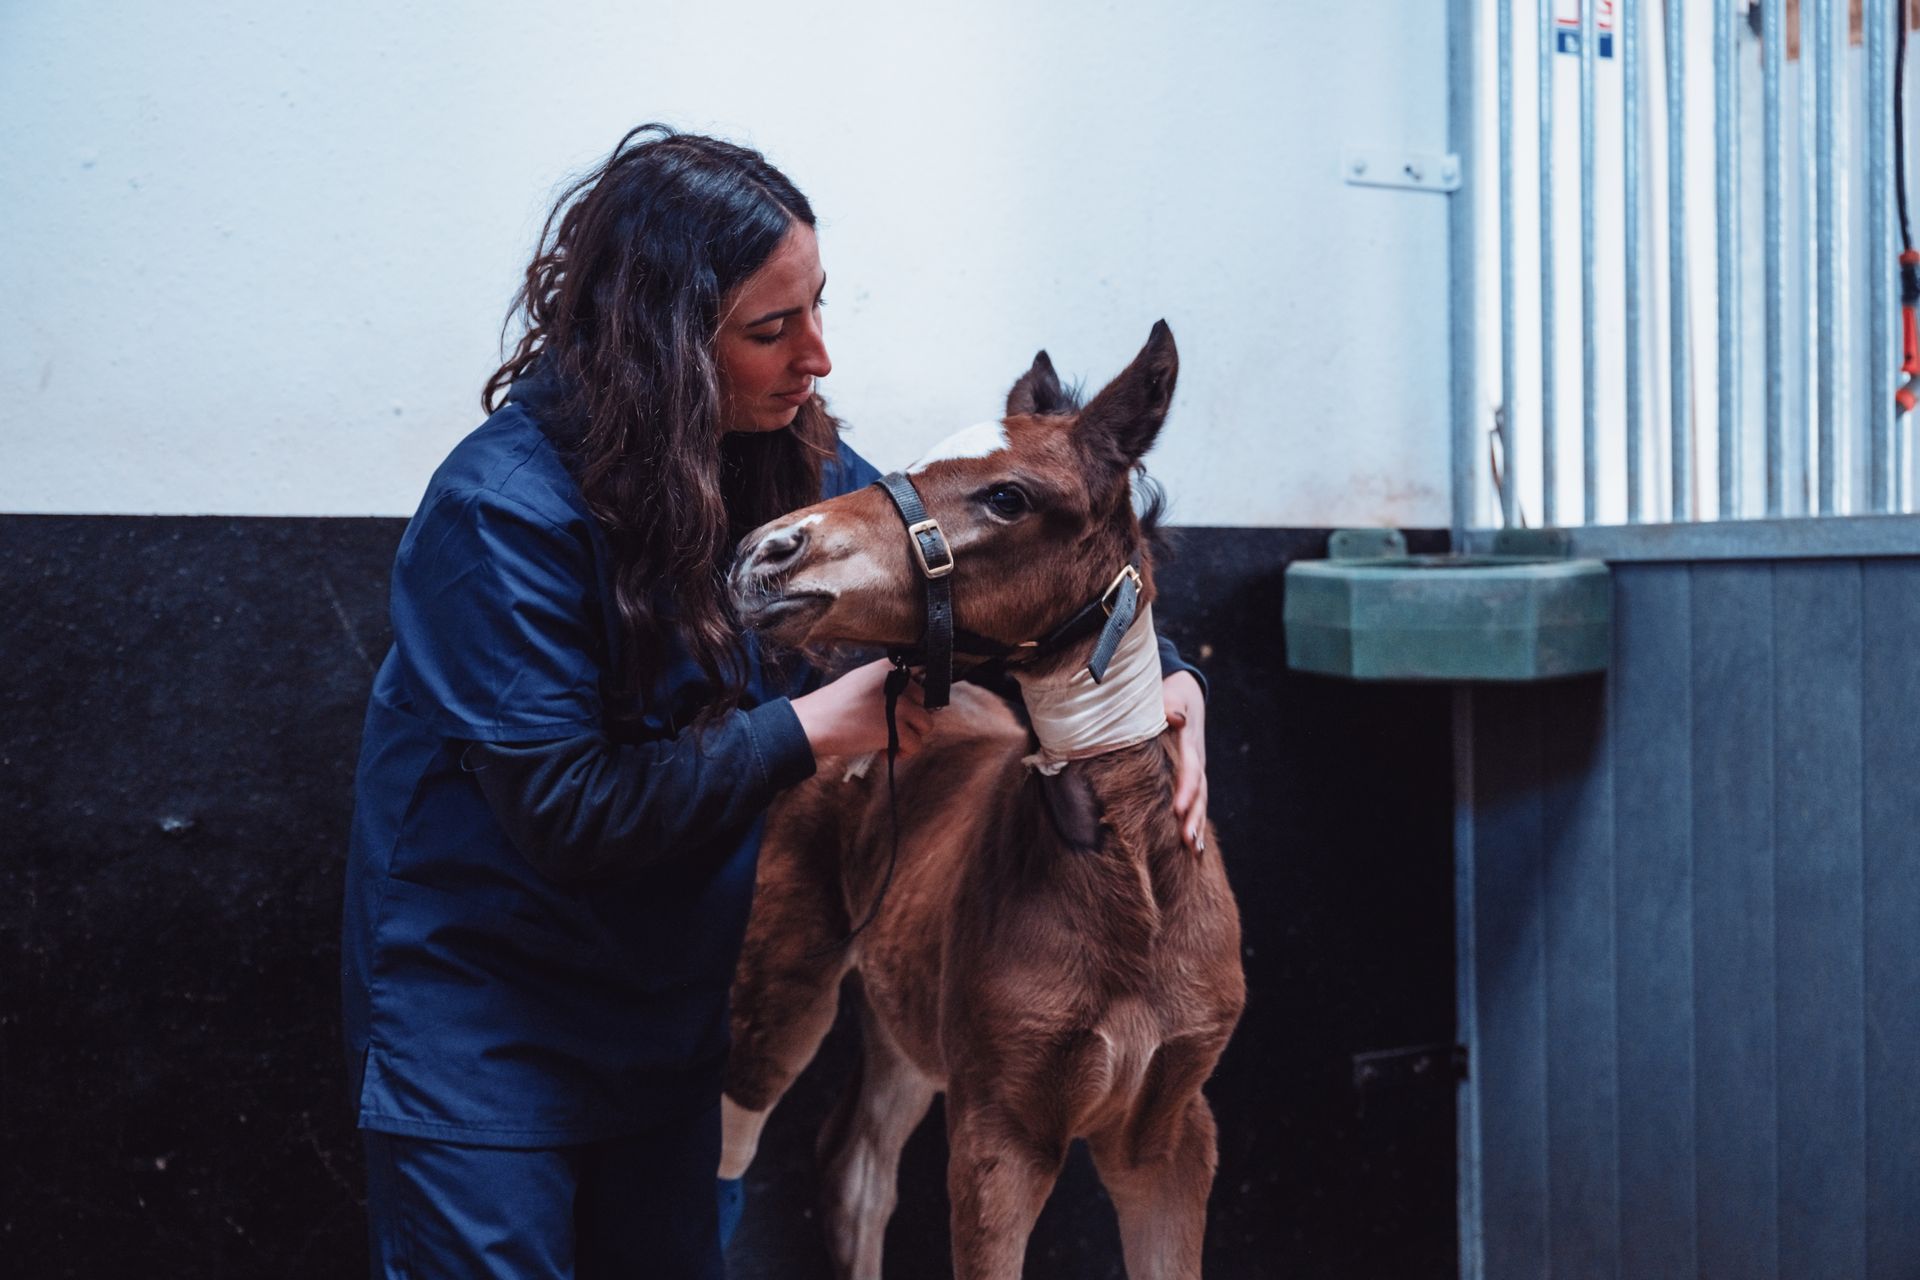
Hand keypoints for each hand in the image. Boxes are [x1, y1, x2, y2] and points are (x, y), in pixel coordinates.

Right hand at [789, 658, 931, 759]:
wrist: (815, 722)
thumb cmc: (832, 706)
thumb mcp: (860, 681)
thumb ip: (884, 686)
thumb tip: (905, 702)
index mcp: (888, 668)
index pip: (918, 683)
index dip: (910, 703)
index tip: (898, 714)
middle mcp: (898, 683)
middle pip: (925, 703)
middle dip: (912, 719)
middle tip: (895, 729)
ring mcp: (900, 706)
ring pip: (925, 725)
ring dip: (911, 737)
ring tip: (891, 743)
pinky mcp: (898, 730)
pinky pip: (916, 744)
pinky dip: (903, 753)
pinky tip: (885, 753)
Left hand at [1163, 670, 1208, 857]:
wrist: (1184, 693)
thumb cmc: (1168, 694)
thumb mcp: (1170, 693)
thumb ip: (1171, 704)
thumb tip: (1175, 716)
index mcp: (1187, 743)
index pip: (1189, 769)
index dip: (1184, 789)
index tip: (1177, 809)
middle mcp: (1196, 760)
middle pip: (1198, 791)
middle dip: (1193, 815)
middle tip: (1187, 838)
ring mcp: (1196, 770)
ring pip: (1199, 800)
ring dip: (1197, 823)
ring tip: (1194, 848)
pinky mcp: (1191, 778)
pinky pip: (1195, 802)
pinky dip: (1196, 823)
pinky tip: (1195, 848)